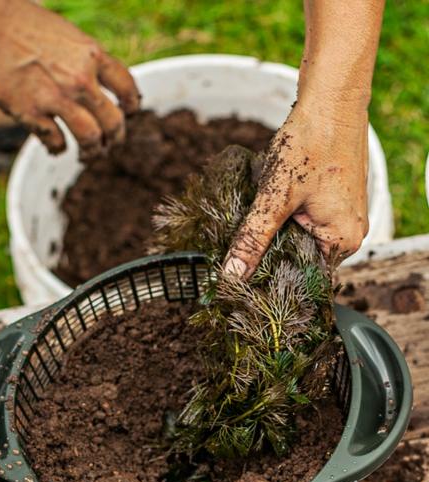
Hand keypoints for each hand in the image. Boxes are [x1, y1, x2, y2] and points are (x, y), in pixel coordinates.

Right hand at [0, 1, 139, 158]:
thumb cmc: (17, 21)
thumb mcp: (62, 32)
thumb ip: (80, 56)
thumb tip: (90, 78)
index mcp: (91, 54)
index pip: (126, 86)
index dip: (131, 104)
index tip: (130, 112)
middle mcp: (81, 80)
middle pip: (113, 121)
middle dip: (115, 138)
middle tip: (110, 145)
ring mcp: (57, 100)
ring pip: (90, 139)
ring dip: (92, 152)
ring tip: (88, 156)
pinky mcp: (33, 115)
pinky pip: (56, 142)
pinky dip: (59, 149)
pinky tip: (57, 149)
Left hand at [224, 99, 368, 279]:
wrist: (330, 101)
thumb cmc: (311, 144)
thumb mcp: (275, 198)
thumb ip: (253, 239)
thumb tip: (233, 275)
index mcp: (342, 241)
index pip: (302, 278)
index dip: (269, 278)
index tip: (239, 281)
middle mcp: (348, 234)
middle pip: (299, 260)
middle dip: (268, 255)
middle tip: (234, 257)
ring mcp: (341, 217)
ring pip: (297, 239)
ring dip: (273, 235)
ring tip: (248, 231)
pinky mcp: (332, 202)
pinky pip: (302, 222)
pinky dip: (281, 219)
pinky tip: (265, 211)